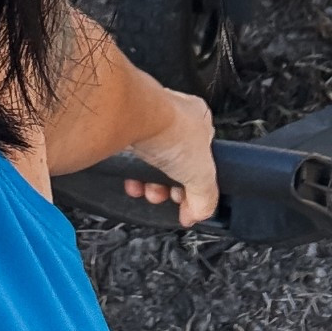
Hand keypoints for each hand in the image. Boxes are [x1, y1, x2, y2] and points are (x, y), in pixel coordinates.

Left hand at [121, 89, 218, 226]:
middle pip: (175, 164)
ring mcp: (149, 121)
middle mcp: (175, 116)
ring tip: (146, 190)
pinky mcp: (126, 128)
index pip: (203, 158)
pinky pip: (131, 158)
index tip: (188, 203)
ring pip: (152, 162)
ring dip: (149, 184)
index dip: (195, 184)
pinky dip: (131, 174)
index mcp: (201, 120)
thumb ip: (205, 199)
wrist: (135, 117)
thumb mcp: (203, 175)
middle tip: (164, 195)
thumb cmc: (172, 131)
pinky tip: (132, 181)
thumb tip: (197, 214)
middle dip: (168, 187)